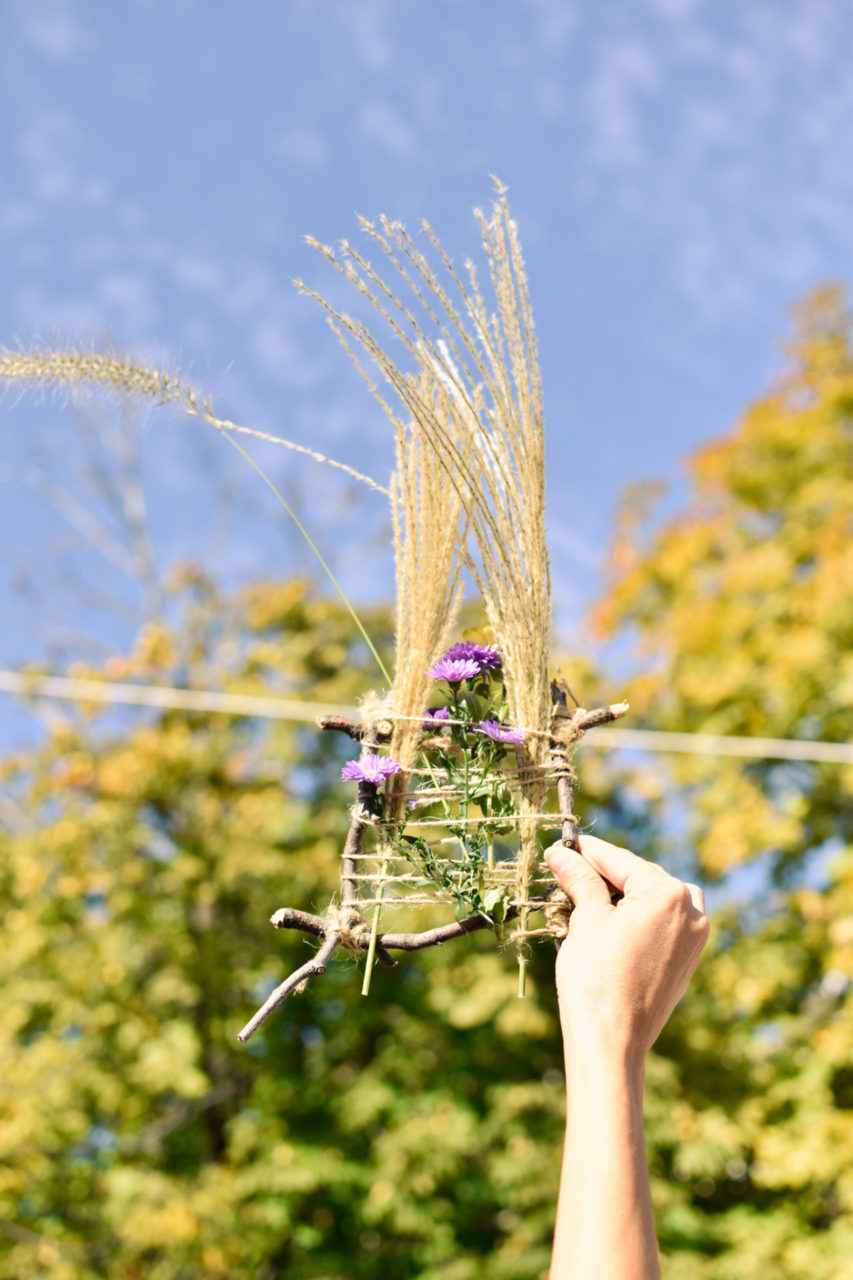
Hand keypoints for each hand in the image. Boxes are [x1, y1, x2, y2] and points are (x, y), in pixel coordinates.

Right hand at [545, 834, 708, 1062]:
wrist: (612, 1041)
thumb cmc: (595, 978)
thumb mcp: (585, 919)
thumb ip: (579, 879)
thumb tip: (562, 853)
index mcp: (668, 893)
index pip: (620, 860)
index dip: (586, 851)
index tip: (563, 844)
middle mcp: (691, 911)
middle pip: (640, 877)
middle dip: (604, 874)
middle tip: (567, 871)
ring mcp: (694, 938)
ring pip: (654, 899)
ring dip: (624, 895)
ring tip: (587, 899)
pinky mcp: (687, 961)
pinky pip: (662, 924)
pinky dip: (638, 917)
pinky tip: (609, 924)